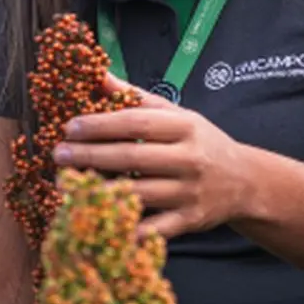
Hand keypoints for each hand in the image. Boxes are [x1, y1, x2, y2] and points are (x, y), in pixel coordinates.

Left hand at [53, 73, 255, 238]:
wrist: (245, 182)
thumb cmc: (200, 143)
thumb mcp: (176, 115)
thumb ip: (136, 98)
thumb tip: (97, 74)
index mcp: (185, 127)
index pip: (136, 123)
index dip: (100, 125)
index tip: (70, 127)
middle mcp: (190, 159)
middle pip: (132, 158)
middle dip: (90, 156)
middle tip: (58, 155)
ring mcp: (190, 193)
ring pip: (137, 193)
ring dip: (97, 191)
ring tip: (65, 185)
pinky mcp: (188, 221)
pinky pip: (151, 229)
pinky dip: (123, 228)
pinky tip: (94, 222)